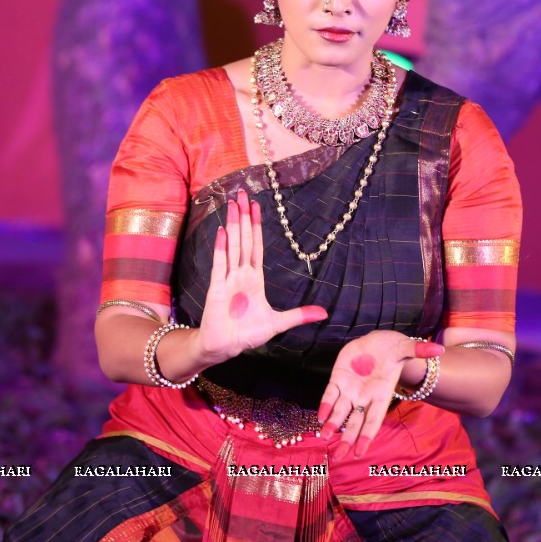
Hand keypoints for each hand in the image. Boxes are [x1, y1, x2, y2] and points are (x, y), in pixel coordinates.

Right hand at [192, 189, 326, 364]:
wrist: (224, 348)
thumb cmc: (246, 334)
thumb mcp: (278, 323)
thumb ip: (299, 316)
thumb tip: (324, 313)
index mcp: (254, 278)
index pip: (256, 246)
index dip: (257, 226)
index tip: (256, 206)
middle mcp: (240, 274)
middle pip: (244, 240)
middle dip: (244, 217)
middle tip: (242, 193)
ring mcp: (228, 279)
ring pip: (232, 246)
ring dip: (234, 225)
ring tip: (234, 204)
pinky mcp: (216, 288)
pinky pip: (219, 264)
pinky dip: (221, 247)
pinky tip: (222, 231)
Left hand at [317, 331, 443, 459]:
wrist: (377, 341)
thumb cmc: (393, 348)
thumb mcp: (404, 347)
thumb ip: (417, 350)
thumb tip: (438, 350)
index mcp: (382, 394)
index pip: (373, 419)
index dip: (366, 435)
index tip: (359, 452)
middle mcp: (365, 396)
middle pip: (355, 422)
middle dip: (347, 438)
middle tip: (339, 456)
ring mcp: (351, 389)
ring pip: (340, 411)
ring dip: (332, 424)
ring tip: (323, 437)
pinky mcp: (338, 378)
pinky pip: (330, 394)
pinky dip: (325, 405)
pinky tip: (320, 417)